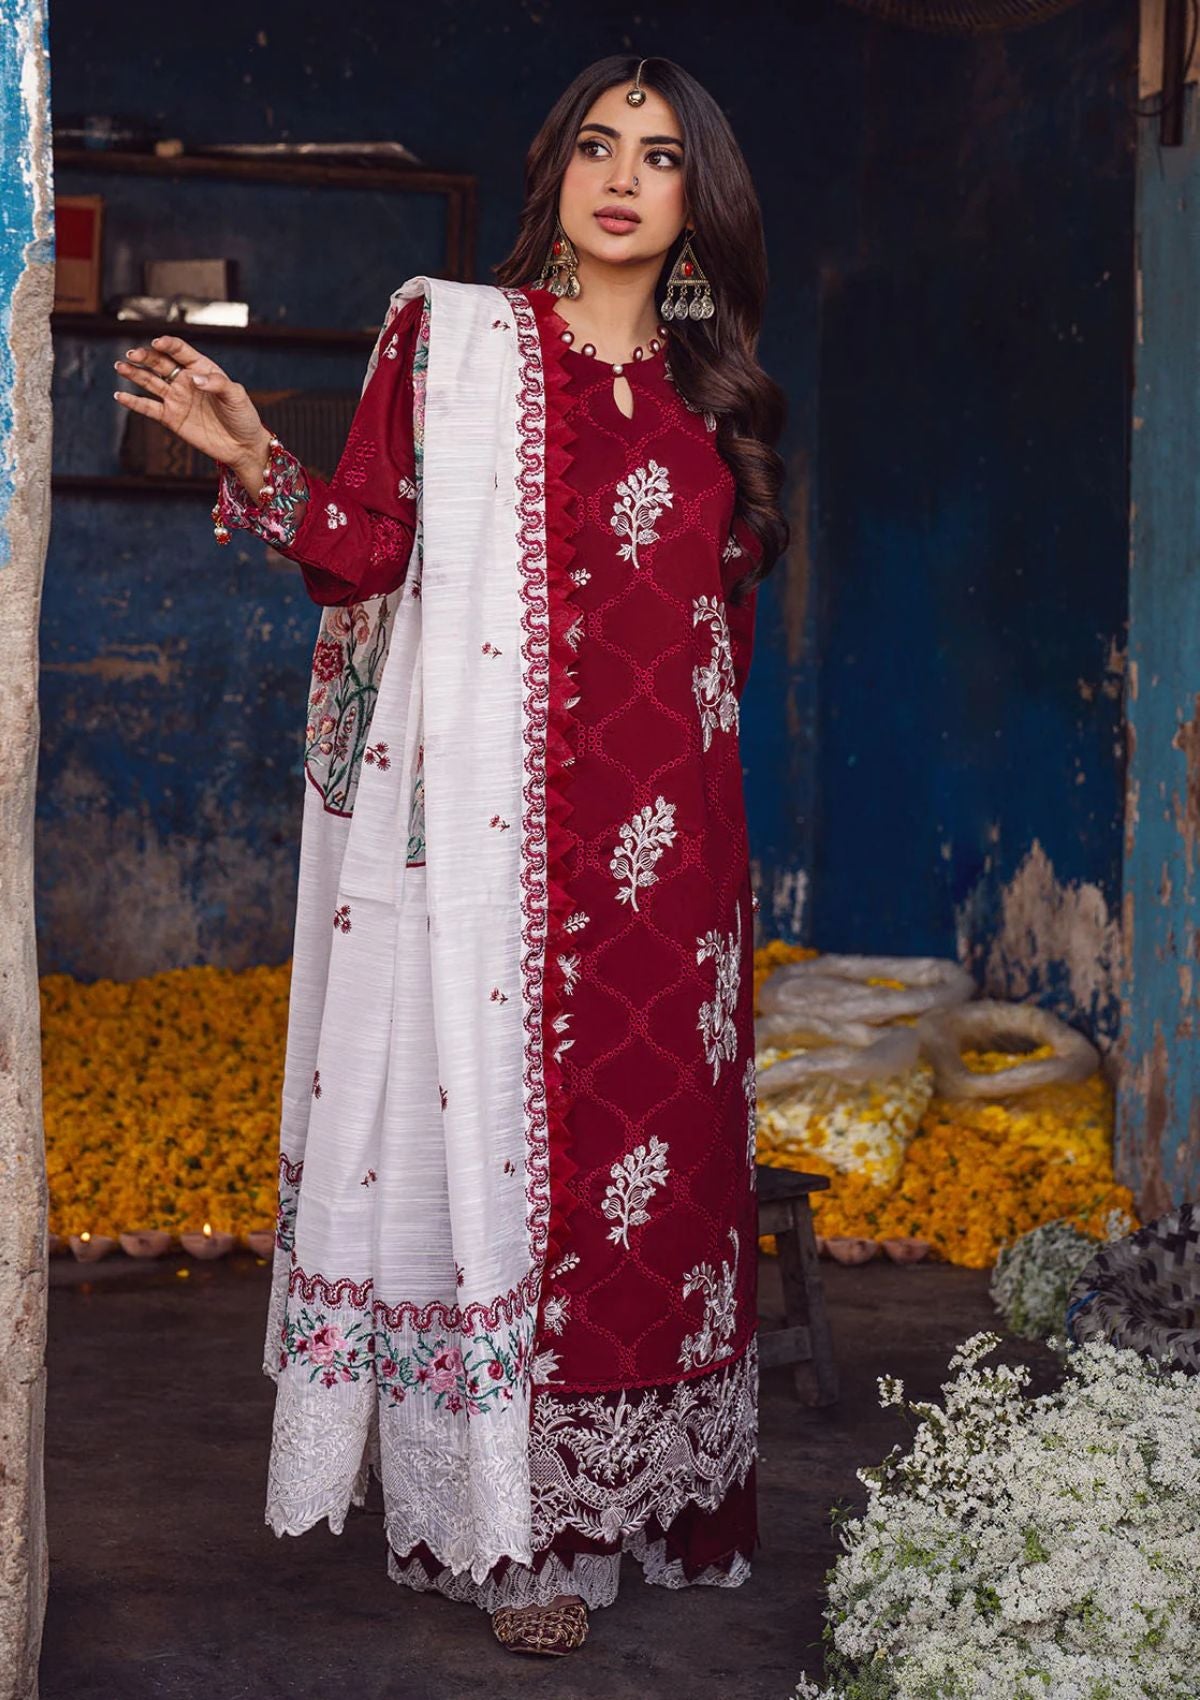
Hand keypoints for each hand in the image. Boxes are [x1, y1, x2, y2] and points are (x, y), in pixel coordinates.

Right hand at [113, 335, 271, 488]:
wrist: (242, 446)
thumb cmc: (243, 416)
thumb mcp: (236, 396)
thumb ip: (217, 383)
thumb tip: (194, 379)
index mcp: (201, 368)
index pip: (180, 351)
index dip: (168, 345)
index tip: (157, 343)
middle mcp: (185, 380)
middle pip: (160, 363)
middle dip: (145, 357)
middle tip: (132, 355)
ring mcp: (176, 398)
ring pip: (150, 382)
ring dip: (134, 373)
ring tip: (120, 366)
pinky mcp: (170, 417)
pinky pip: (148, 408)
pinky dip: (134, 402)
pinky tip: (120, 395)